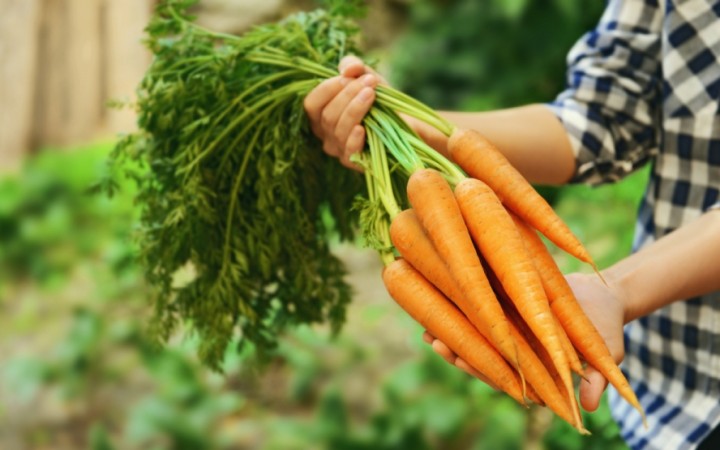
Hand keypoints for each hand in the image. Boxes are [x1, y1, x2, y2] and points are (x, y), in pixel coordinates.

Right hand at [303, 55, 379, 169]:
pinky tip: (363, 128)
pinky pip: (349, 152)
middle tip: (370, 82)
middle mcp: (326, 135)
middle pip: (327, 116)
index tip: (349, 76)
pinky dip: (354, 139)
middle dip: (347, 95)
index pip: (311, 104)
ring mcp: (339, 150)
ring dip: (355, 109)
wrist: (406, 123)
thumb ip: (354, 66)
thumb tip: (349, 69)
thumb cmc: (380, 100)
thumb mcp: (366, 77)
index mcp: (321, 115)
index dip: (327, 89)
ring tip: (372, 94)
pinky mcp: (355, 163)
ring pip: (338, 130)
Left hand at [422, 271, 626, 410]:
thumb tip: (589, 405)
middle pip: (483, 360)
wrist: (599, 294)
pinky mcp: (504, 314)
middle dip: (457, 353)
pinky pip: (480, 316)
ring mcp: (509, 338)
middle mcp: (517, 358)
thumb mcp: (606, 352)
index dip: (481, 370)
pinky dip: (459, 311)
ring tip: (427, 329)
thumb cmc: (604, 326)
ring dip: (451, 335)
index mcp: (535, 374)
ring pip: (476, 340)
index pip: (504, 377)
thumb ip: (597, 379)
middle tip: (437, 342)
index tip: (460, 359)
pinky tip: (436, 302)